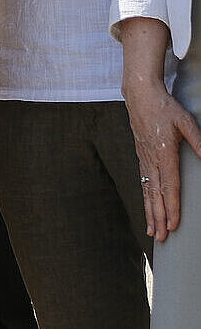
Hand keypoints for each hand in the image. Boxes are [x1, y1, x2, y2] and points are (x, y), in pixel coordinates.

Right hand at [126, 80, 200, 240]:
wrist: (140, 96)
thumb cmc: (165, 108)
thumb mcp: (186, 122)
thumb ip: (199, 141)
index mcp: (164, 153)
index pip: (169, 186)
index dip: (172, 207)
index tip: (174, 224)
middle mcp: (151, 159)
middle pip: (155, 194)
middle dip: (159, 218)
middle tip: (161, 238)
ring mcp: (144, 159)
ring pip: (147, 191)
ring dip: (150, 213)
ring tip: (152, 231)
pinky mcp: (141, 157)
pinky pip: (143, 183)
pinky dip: (145, 199)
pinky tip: (147, 209)